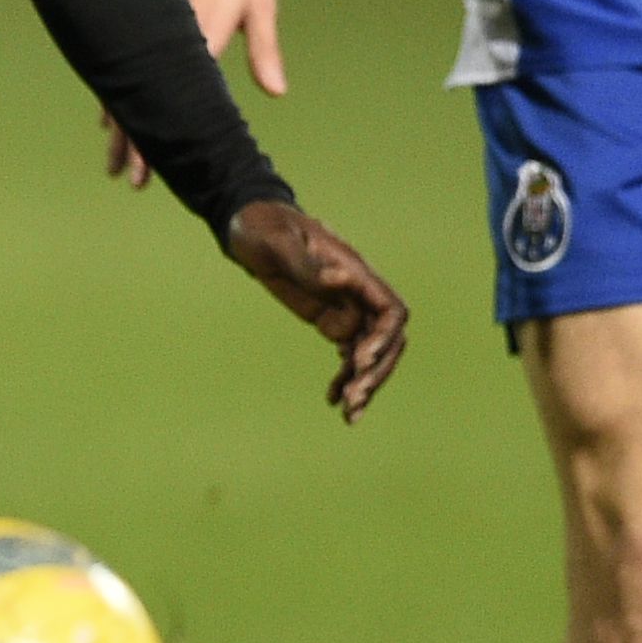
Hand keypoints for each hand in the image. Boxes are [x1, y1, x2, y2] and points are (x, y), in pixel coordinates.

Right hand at [108, 0, 287, 188]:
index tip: (147, 171)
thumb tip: (275, 92)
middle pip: (139, 101)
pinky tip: (111, 113)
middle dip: (132, 144)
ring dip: (119, 123)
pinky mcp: (135, 15)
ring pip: (123, 84)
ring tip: (114, 158)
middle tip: (128, 181)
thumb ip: (262, 47)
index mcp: (196, 33)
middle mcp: (163, 34)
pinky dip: (115, 93)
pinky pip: (120, 63)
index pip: (172, 101)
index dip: (155, 139)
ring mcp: (144, 24)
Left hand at [225, 199, 408, 421]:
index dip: (384, 339)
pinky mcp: (332, 321)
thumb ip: (307, 263)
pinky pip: (348, 355)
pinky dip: (344, 379)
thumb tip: (336, 279)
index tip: (360, 360)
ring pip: (369, 354)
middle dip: (376, 372)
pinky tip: (333, 402)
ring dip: (364, 384)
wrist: (250, 228)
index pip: (391, 311)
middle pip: (386, 341)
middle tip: (354, 399)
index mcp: (354, 273)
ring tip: (349, 415)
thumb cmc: (265, 227)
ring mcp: (347, 309)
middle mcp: (358, 295)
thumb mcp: (279, 242)